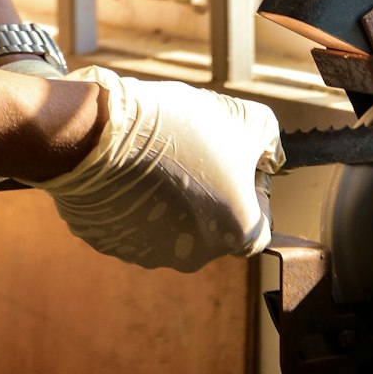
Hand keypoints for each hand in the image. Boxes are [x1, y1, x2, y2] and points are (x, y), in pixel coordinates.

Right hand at [28, 67, 283, 271]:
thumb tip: (270, 157)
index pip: (258, 220)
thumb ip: (268, 141)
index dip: (251, 186)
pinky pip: (131, 223)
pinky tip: (127, 167)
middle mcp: (196, 255)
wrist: (102, 137)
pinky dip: (134, 199)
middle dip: (207, 189)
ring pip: (170, 225)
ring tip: (155, 154)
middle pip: (212, 223)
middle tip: (190, 150)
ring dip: (169, 195)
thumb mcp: (244, 118)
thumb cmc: (179, 128)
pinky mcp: (111, 244)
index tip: (232, 157)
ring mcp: (149, 254)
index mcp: (236, 231)